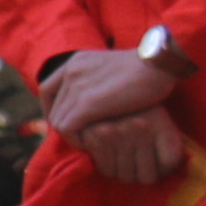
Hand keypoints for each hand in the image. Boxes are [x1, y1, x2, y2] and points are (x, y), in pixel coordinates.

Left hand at [42, 46, 188, 191]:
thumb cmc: (147, 70)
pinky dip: (76, 140)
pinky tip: (91, 145)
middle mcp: (71, 71)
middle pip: (52, 108)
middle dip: (63, 126)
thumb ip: (96, 81)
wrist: (159, 64)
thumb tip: (92, 102)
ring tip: (88, 143)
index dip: (52, 110)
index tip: (66, 123)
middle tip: (80, 138)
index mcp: (76, 61)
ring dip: (71, 136)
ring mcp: (77, 86)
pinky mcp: (87, 103)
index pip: (47, 89)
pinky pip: (67, 128)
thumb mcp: (112, 70)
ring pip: (58, 120)